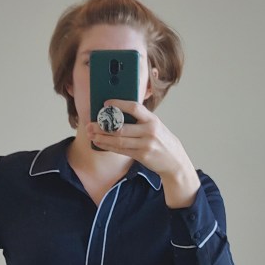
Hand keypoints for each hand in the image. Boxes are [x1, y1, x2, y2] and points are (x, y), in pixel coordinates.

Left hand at [86, 100, 200, 206]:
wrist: (174, 160)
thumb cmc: (160, 140)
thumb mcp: (155, 125)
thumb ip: (140, 119)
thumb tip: (117, 114)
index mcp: (152, 119)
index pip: (134, 107)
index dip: (119, 104)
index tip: (106, 103)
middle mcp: (149, 131)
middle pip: (122, 127)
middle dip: (103, 126)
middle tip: (90, 124)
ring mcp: (145, 144)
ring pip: (119, 140)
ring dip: (103, 137)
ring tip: (91, 134)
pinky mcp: (142, 156)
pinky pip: (121, 150)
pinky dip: (108, 146)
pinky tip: (100, 143)